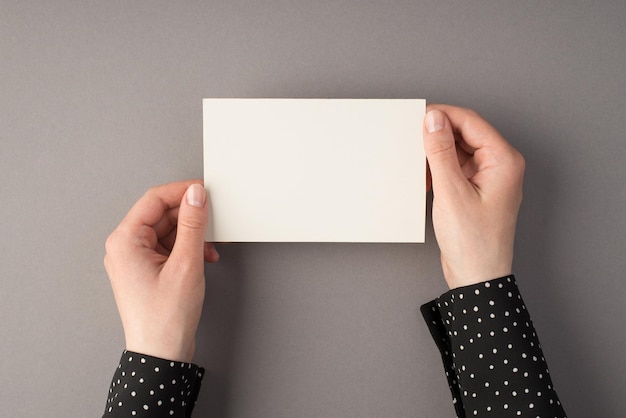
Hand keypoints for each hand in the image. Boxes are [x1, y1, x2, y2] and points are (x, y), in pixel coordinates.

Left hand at [104, 180, 218, 361]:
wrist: (161, 355)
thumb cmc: (165, 318)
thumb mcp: (186, 264)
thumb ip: (192, 225)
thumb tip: (195, 195)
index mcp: (125, 241)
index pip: (154, 200)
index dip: (182, 192)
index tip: (204, 191)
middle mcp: (125, 247)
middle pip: (161, 215)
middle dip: (189, 218)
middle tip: (213, 221)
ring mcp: (135, 260)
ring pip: (167, 231)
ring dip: (191, 236)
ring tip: (209, 248)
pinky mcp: (146, 271)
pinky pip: (168, 247)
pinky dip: (187, 249)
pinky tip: (204, 258)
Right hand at [423, 105, 524, 288]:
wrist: (477, 278)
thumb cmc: (473, 242)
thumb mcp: (451, 192)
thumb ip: (440, 152)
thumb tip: (433, 120)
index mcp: (503, 160)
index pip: (471, 122)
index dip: (443, 115)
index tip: (418, 116)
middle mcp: (500, 165)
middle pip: (465, 134)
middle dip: (438, 135)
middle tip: (411, 137)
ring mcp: (488, 178)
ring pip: (459, 150)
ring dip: (436, 154)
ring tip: (416, 162)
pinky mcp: (476, 190)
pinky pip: (456, 168)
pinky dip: (439, 169)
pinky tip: (424, 178)